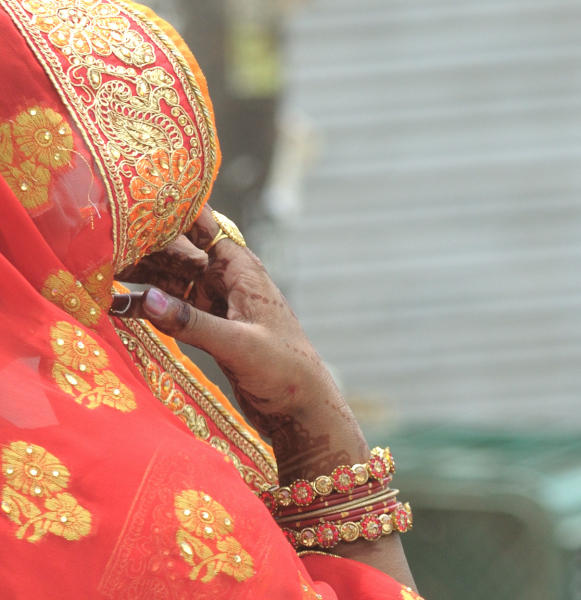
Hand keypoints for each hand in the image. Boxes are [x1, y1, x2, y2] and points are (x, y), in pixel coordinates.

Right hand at [113, 205, 367, 480]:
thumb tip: (148, 299)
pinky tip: (118, 307)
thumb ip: (194, 324)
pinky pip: (171, 310)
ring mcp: (214, 304)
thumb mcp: (240, 345)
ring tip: (99, 271)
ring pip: (170, 280)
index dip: (172, 207)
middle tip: (99, 240)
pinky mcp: (207, 328)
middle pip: (177, 252)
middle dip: (142, 244)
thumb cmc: (285, 370)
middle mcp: (225, 281)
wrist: (299, 408)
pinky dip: (147, 308)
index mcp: (241, 271)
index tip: (133, 195)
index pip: (204, 225)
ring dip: (140, 276)